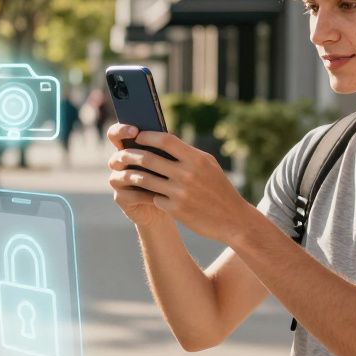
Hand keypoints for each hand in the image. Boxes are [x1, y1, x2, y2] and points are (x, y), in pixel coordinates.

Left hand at [107, 127, 251, 242]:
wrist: (233, 219)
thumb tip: (163, 141)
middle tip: (122, 155)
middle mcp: (187, 174)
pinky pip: (153, 198)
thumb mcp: (208, 166)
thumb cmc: (219, 189)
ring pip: (145, 179)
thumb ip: (187, 154)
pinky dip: (146, 195)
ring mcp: (180, 192)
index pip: (165, 140)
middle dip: (131, 155)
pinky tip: (140, 193)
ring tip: (126, 173)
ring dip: (132, 175)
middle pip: (149, 158)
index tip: (137, 136)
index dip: (147, 136)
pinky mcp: (175, 209)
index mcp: (196, 159)